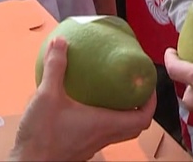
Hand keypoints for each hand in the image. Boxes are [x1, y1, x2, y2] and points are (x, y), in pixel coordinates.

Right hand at [12, 39, 155, 160]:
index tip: (148, 86)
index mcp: (104, 124)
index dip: (151, 102)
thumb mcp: (46, 95)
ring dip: (123, 115)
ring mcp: (92, 146)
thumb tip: (61, 43)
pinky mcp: (80, 149)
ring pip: (119, 132)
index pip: (142, 118)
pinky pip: (102, 135)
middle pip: (135, 127)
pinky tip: (87, 107)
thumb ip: (55, 68)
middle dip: (140, 108)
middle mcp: (103, 137)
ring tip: (114, 95)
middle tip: (134, 89)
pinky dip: (105, 121)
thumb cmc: (41, 135)